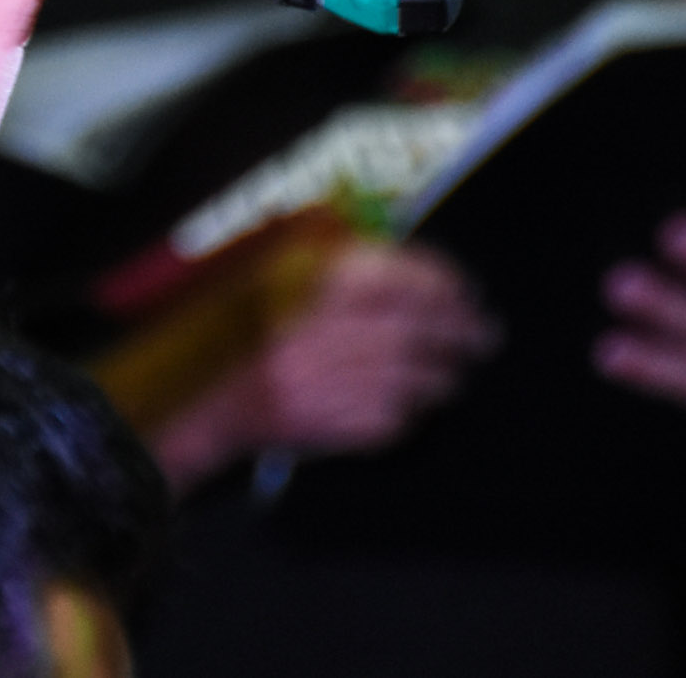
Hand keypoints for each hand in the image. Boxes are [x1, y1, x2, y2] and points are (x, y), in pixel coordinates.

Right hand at [150, 243, 495, 493]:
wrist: (203, 397)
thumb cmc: (240, 328)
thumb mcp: (278, 272)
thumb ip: (338, 259)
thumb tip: (410, 267)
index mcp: (324, 278)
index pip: (415, 276)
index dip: (449, 284)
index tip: (465, 292)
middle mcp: (345, 327)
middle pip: (435, 328)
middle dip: (466, 331)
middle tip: (482, 334)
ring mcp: (352, 381)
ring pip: (429, 377)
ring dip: (443, 373)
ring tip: (446, 371)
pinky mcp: (355, 425)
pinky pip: (402, 414)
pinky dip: (406, 408)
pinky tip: (393, 399)